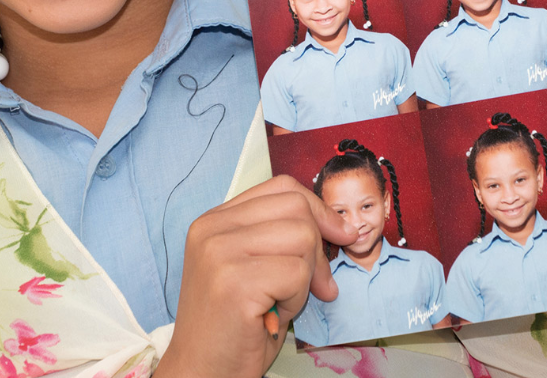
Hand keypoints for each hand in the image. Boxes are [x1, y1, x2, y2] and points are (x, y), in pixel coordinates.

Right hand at [157, 175, 357, 377]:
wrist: (203, 373)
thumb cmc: (235, 326)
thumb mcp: (256, 268)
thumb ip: (282, 238)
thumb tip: (343, 227)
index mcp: (214, 220)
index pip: (281, 188)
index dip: (318, 209)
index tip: (339, 234)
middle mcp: (211, 229)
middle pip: (296, 207)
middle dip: (319, 246)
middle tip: (319, 285)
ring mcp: (219, 253)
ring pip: (302, 237)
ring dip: (306, 276)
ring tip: (281, 302)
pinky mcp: (234, 282)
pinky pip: (297, 273)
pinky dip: (297, 299)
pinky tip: (274, 315)